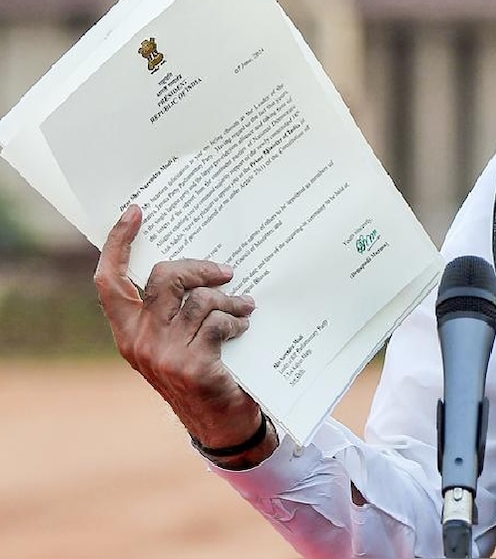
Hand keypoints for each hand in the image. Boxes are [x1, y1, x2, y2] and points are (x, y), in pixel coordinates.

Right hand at [94, 205, 272, 459]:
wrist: (220, 422)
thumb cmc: (202, 371)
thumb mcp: (177, 340)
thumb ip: (173, 309)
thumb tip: (195, 264)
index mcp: (128, 331)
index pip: (110, 281)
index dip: (118, 244)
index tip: (135, 212)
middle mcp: (139, 341)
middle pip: (164, 277)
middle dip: (199, 267)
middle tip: (225, 271)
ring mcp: (165, 354)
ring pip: (199, 298)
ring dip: (230, 298)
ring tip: (246, 305)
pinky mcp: (192, 364)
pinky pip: (218, 321)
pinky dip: (237, 320)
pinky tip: (245, 327)